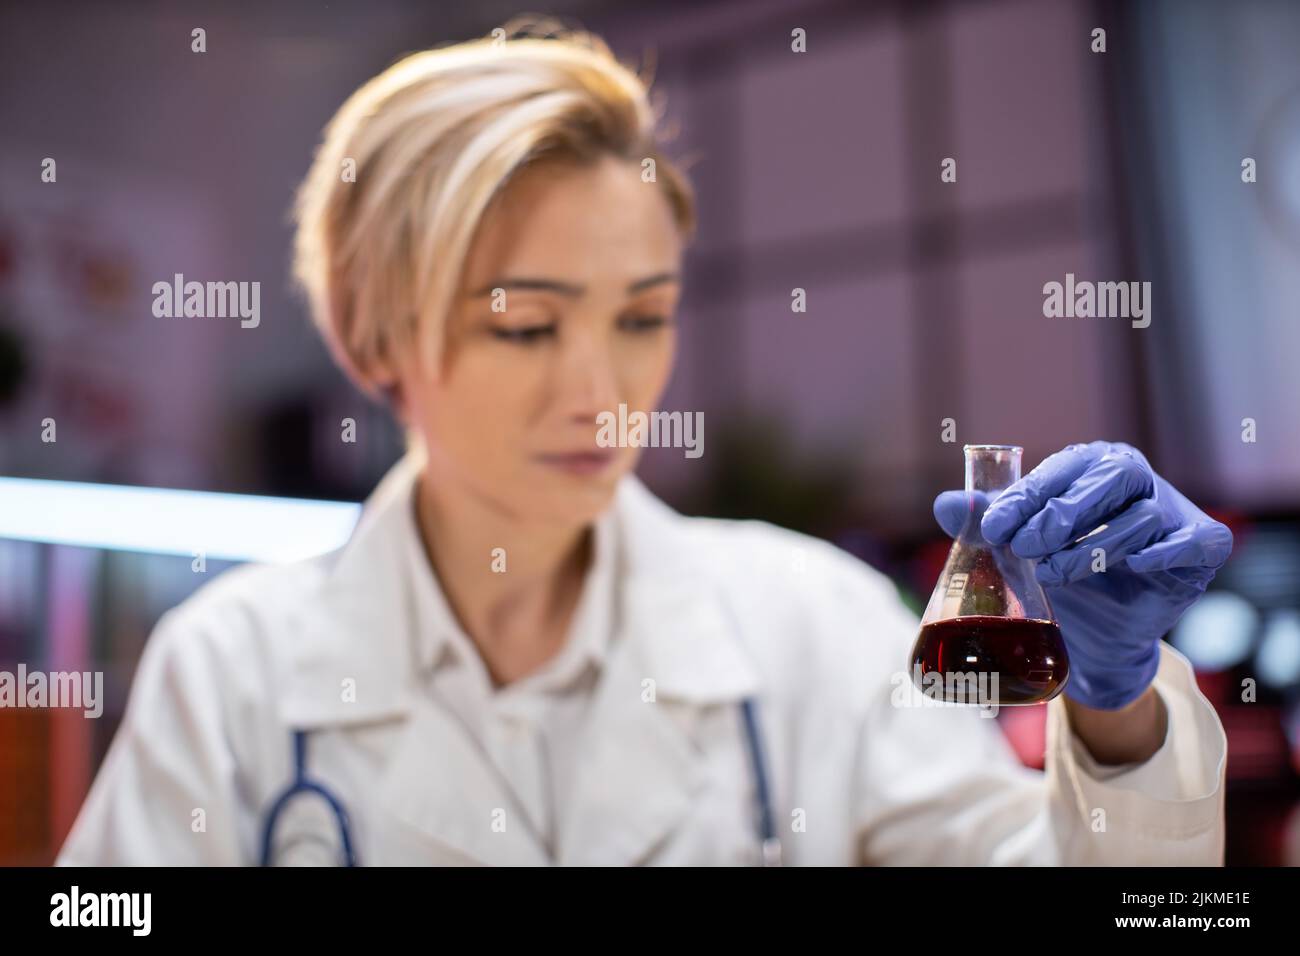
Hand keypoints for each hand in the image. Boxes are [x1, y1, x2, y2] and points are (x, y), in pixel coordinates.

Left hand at [933, 441, 1232, 709]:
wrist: (1098, 629)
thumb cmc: (1059, 569)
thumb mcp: (1018, 545)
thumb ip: (982, 520)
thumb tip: (943, 504)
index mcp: (1090, 464)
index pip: (1060, 470)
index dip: (1026, 497)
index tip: (992, 529)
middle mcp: (1135, 478)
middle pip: (1108, 478)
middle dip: (1062, 514)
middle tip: (1025, 548)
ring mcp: (1173, 509)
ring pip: (1140, 517)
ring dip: (1093, 547)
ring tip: (1053, 575)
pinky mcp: (1202, 545)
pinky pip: (1191, 541)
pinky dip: (1163, 552)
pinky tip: (1136, 567)